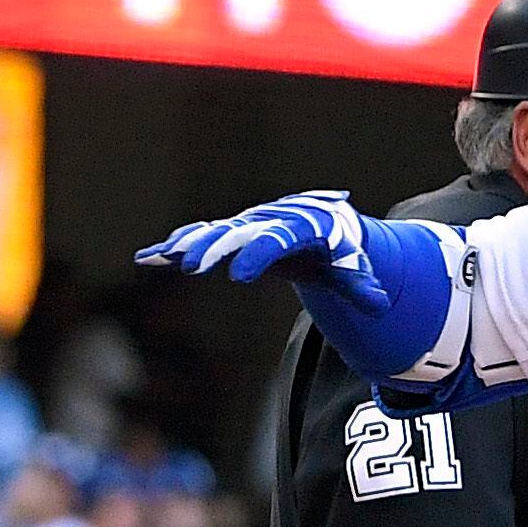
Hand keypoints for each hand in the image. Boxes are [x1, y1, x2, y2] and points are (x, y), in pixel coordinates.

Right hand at [137, 192, 387, 308]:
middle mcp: (267, 222)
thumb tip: (380, 304)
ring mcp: (246, 227)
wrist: (324, 224)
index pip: (276, 240)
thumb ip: (360, 286)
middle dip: (212, 247)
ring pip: (212, 234)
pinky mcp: (232, 236)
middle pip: (236, 234)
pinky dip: (174, 248)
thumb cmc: (339, 250)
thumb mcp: (352, 269)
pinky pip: (199, 239)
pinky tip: (147, 259)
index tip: (238, 276)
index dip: (257, 255)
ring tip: (160, 257)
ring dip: (186, 245)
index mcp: (298, 227)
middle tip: (188, 263)